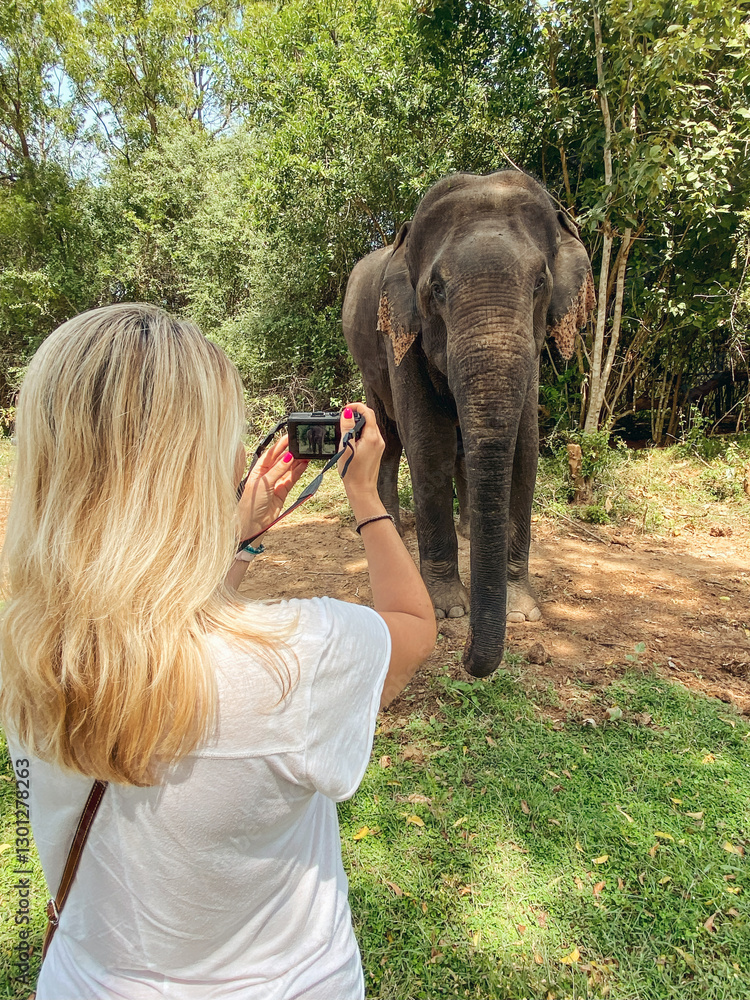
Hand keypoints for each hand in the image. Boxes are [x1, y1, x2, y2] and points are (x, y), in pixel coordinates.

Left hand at [237, 434, 307, 540]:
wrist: (253, 523)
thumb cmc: (251, 503)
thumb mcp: (264, 483)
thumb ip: (278, 470)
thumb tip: (288, 457)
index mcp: (258, 469)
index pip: (271, 453)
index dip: (280, 445)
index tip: (289, 437)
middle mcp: (267, 475)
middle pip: (281, 460)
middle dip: (291, 452)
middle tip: (301, 444)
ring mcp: (275, 483)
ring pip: (288, 469)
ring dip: (297, 462)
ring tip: (306, 453)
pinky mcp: (282, 491)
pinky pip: (292, 478)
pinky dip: (298, 472)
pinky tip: (304, 464)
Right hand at [338, 404, 384, 518]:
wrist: (361, 489)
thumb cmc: (353, 472)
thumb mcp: (346, 447)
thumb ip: (347, 428)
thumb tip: (347, 412)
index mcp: (372, 437)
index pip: (368, 412)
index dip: (356, 406)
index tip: (345, 409)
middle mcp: (378, 440)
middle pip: (369, 419)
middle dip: (355, 415)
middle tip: (342, 419)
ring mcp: (378, 445)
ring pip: (368, 427)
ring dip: (357, 425)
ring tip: (344, 431)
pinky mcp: (376, 450)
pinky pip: (368, 436)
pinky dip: (359, 433)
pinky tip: (350, 441)